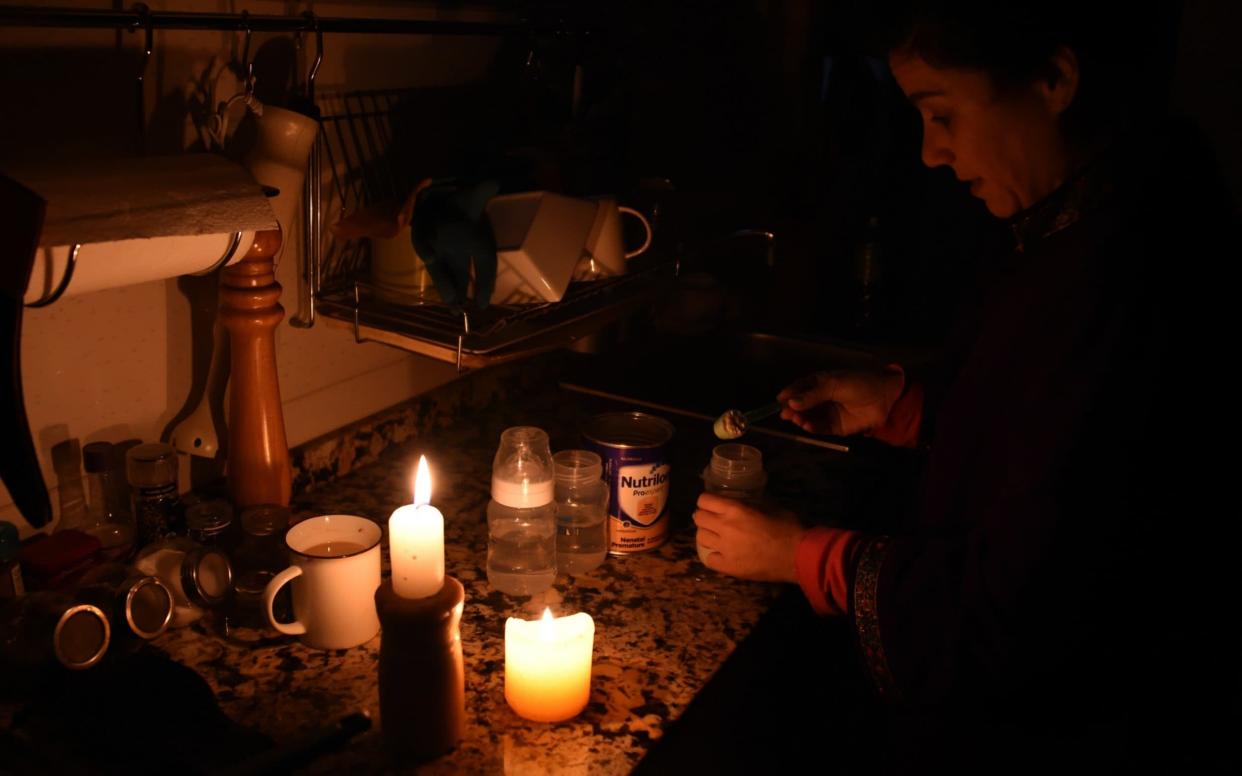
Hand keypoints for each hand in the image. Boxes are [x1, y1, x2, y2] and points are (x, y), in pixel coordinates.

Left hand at [693, 493, 806, 582]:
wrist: (796, 556)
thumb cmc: (787, 528)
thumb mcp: (769, 507)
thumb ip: (750, 504)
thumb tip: (740, 502)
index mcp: (735, 509)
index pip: (704, 500)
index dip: (707, 502)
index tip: (713, 505)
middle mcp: (724, 526)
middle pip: (698, 518)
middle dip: (704, 517)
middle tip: (713, 521)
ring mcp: (724, 548)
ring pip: (700, 537)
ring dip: (707, 535)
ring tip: (717, 538)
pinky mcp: (727, 566)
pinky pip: (708, 559)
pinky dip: (713, 555)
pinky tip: (721, 554)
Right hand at [777, 366, 904, 435]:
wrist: (884, 397)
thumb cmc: (859, 384)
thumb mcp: (834, 384)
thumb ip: (813, 394)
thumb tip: (792, 403)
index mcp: (820, 383)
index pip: (800, 388)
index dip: (789, 393)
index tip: (779, 400)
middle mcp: (821, 398)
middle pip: (802, 405)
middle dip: (792, 409)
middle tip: (785, 414)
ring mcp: (828, 413)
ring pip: (809, 417)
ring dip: (801, 419)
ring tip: (796, 419)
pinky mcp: (835, 427)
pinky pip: (820, 428)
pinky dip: (812, 427)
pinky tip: (807, 426)